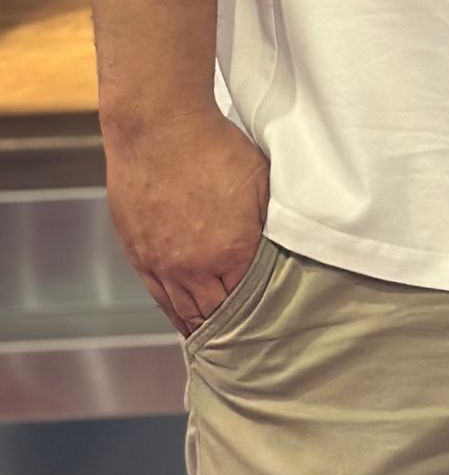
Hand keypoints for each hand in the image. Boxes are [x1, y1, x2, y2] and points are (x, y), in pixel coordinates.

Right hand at [103, 105, 268, 338]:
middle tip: (246, 347)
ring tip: (216, 342)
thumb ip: (273, 222)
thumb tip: (284, 248)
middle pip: (215, 316)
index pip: (249, 304)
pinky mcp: (138, 253)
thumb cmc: (215, 146)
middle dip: (231, 332)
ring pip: (183, 312)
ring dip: (200, 327)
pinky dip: (173, 311)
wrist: (158, 127)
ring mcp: (162, 263)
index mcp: (232, 252)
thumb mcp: (261, 182)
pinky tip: (184, 317)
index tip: (271, 331)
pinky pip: (157, 296)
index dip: (259, 319)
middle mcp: (193, 267)